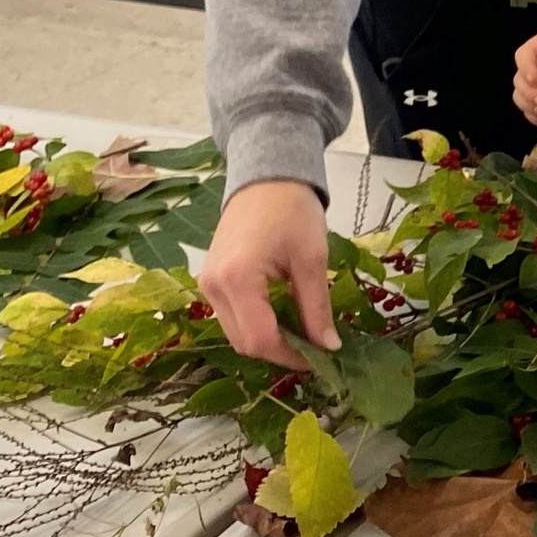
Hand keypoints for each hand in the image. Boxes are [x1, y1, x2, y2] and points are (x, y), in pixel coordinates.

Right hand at [198, 180, 337, 366]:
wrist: (266, 178)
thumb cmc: (292, 211)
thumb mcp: (312, 259)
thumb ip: (317, 307)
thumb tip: (329, 347)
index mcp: (237, 279)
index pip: (260, 340)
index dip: (291, 356)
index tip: (322, 358)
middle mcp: (212, 287)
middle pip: (244, 342)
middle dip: (280, 351)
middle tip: (316, 348)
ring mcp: (207, 285)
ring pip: (236, 333)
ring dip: (268, 340)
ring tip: (303, 332)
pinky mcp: (210, 281)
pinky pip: (232, 316)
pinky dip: (256, 324)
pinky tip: (283, 316)